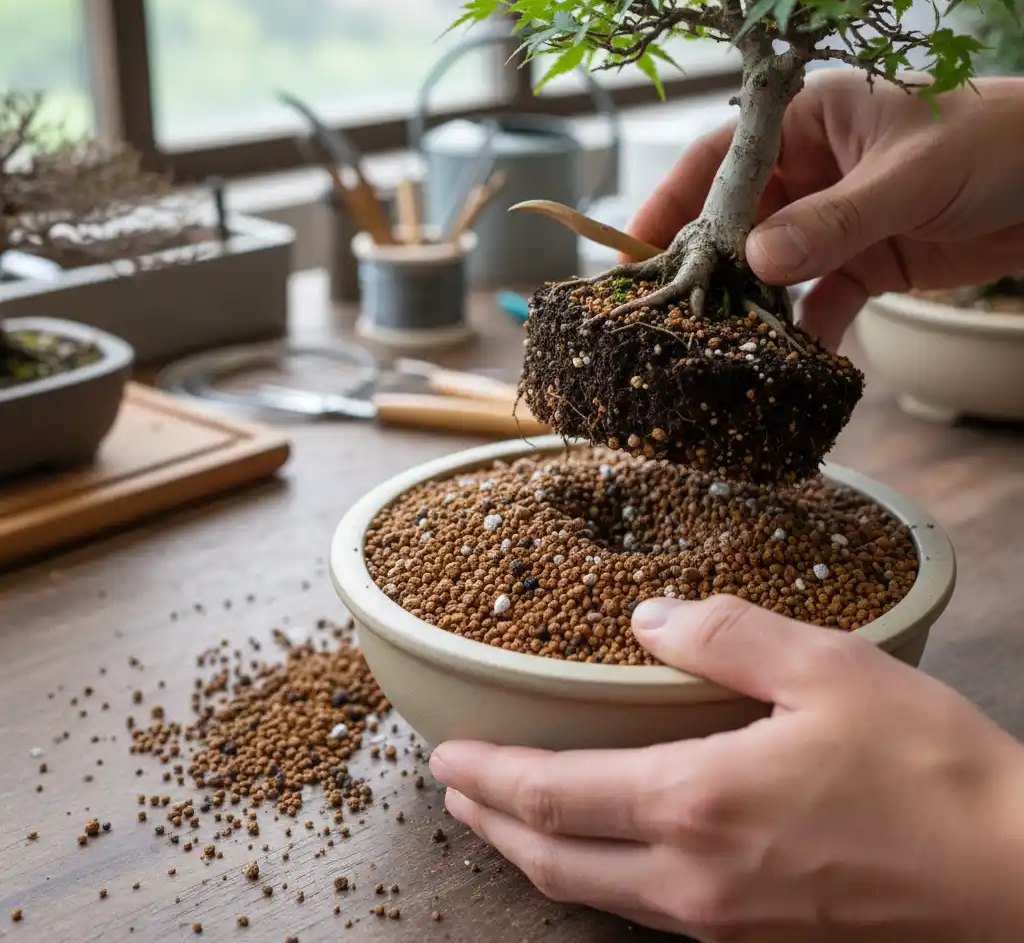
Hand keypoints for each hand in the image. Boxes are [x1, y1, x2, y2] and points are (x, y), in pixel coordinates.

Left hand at [431, 595, 1023, 941]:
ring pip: (592, 895)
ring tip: (505, 815)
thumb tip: (650, 616)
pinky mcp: (755, 939)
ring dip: (535, 852)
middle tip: (453, 788)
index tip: (445, 756)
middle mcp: (693, 879)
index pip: (551, 795)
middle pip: (553, 860)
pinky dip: (593, 876)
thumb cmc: (928, 767)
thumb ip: (726, 633)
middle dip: (491, 821)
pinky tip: (597, 847)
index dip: (487, 776)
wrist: (1017, 878)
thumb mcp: (828, 668)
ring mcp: (722, 923)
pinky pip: (643, 910)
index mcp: (697, 804)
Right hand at [624, 69, 1023, 349]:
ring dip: (752, 304)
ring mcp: (833, 218)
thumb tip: (759, 262)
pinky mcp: (862, 261)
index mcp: (811, 121)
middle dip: (707, 264)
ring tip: (721, 343)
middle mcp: (812, 168)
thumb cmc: (997, 142)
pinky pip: (818, 299)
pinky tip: (795, 362)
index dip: (673, 201)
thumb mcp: (911, 177)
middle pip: (737, 218)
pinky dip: (807, 330)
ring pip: (772, 265)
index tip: (636, 249)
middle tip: (671, 309)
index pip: (723, 158)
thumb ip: (834, 221)